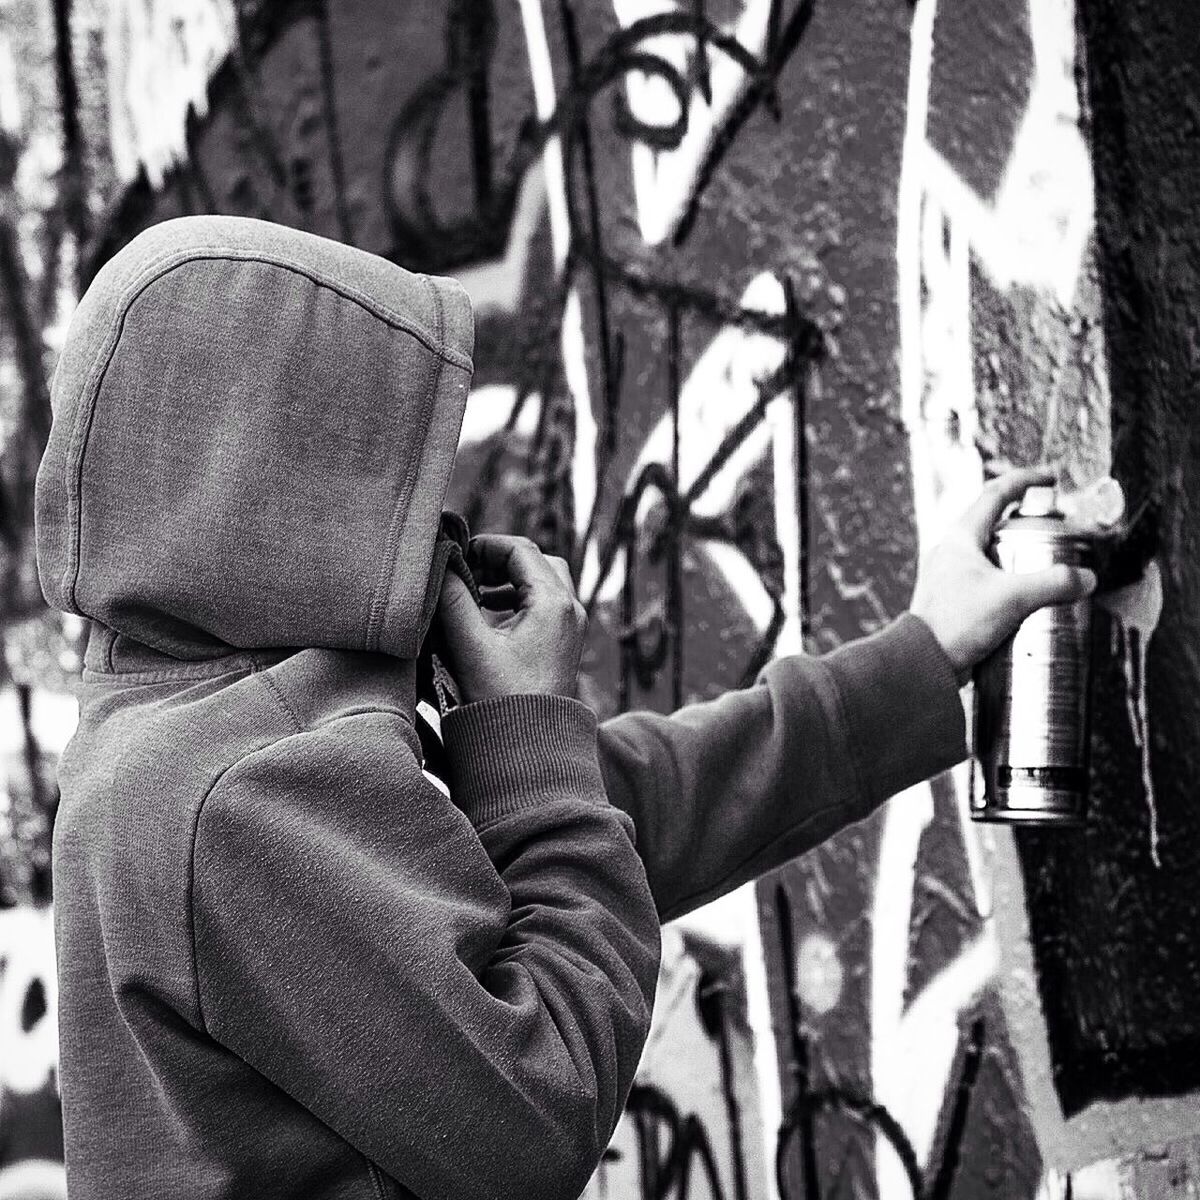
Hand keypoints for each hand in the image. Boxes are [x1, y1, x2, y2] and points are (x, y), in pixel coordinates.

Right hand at [435, 535, 587, 702]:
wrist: (530, 750)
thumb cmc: (502, 701)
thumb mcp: (470, 646)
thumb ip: (453, 599)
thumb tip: (441, 563)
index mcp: (554, 603)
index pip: (521, 550)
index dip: (486, 545)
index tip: (456, 554)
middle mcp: (570, 611)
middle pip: (536, 562)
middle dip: (499, 560)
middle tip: (466, 570)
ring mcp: (571, 629)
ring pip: (542, 583)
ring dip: (507, 581)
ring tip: (473, 593)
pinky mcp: (563, 646)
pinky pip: (543, 607)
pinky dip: (516, 601)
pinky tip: (487, 616)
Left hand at [909, 466, 1098, 685]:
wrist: (922, 663)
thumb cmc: (957, 624)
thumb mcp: (1012, 598)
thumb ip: (1054, 584)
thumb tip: (1087, 578)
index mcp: (960, 537)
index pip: (995, 494)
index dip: (1025, 480)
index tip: (1051, 477)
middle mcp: (951, 551)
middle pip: (994, 523)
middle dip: (1028, 520)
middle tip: (1056, 526)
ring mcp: (950, 576)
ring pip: (991, 553)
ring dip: (1019, 552)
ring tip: (1049, 561)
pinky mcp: (954, 600)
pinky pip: (986, 579)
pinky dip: (1010, 579)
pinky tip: (1028, 597)